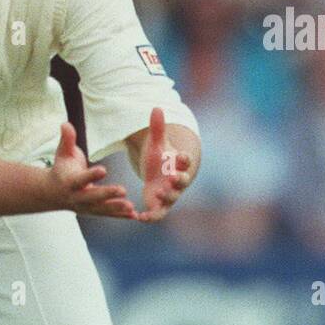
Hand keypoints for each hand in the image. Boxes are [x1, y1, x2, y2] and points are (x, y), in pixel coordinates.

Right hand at [47, 122, 135, 218]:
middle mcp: (77, 197)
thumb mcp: (63, 153)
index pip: (81, 179)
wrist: (53, 193)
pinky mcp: (93, 212)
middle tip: (123, 190)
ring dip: (116, 208)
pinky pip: (107, 214)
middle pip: (92, 197)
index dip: (91, 175)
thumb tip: (66, 123)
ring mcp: (85, 207)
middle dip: (107, 194)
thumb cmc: (61, 168)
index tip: (103, 169)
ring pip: (101, 209)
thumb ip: (67, 139)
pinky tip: (134, 216)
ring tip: (131, 207)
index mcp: (70, 182)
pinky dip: (120, 216)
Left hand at [136, 107, 192, 222]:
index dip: (183, 159)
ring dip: (166, 197)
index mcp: (178, 165)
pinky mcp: (159, 206)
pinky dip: (150, 217)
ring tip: (158, 194)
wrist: (162, 177)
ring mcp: (170, 194)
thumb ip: (157, 128)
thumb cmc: (161, 159)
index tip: (180, 155)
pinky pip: (158, 214)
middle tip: (173, 177)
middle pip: (182, 181)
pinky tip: (139, 217)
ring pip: (171, 198)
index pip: (185, 161)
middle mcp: (177, 181)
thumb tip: (156, 107)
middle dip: (178, 180)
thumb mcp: (157, 144)